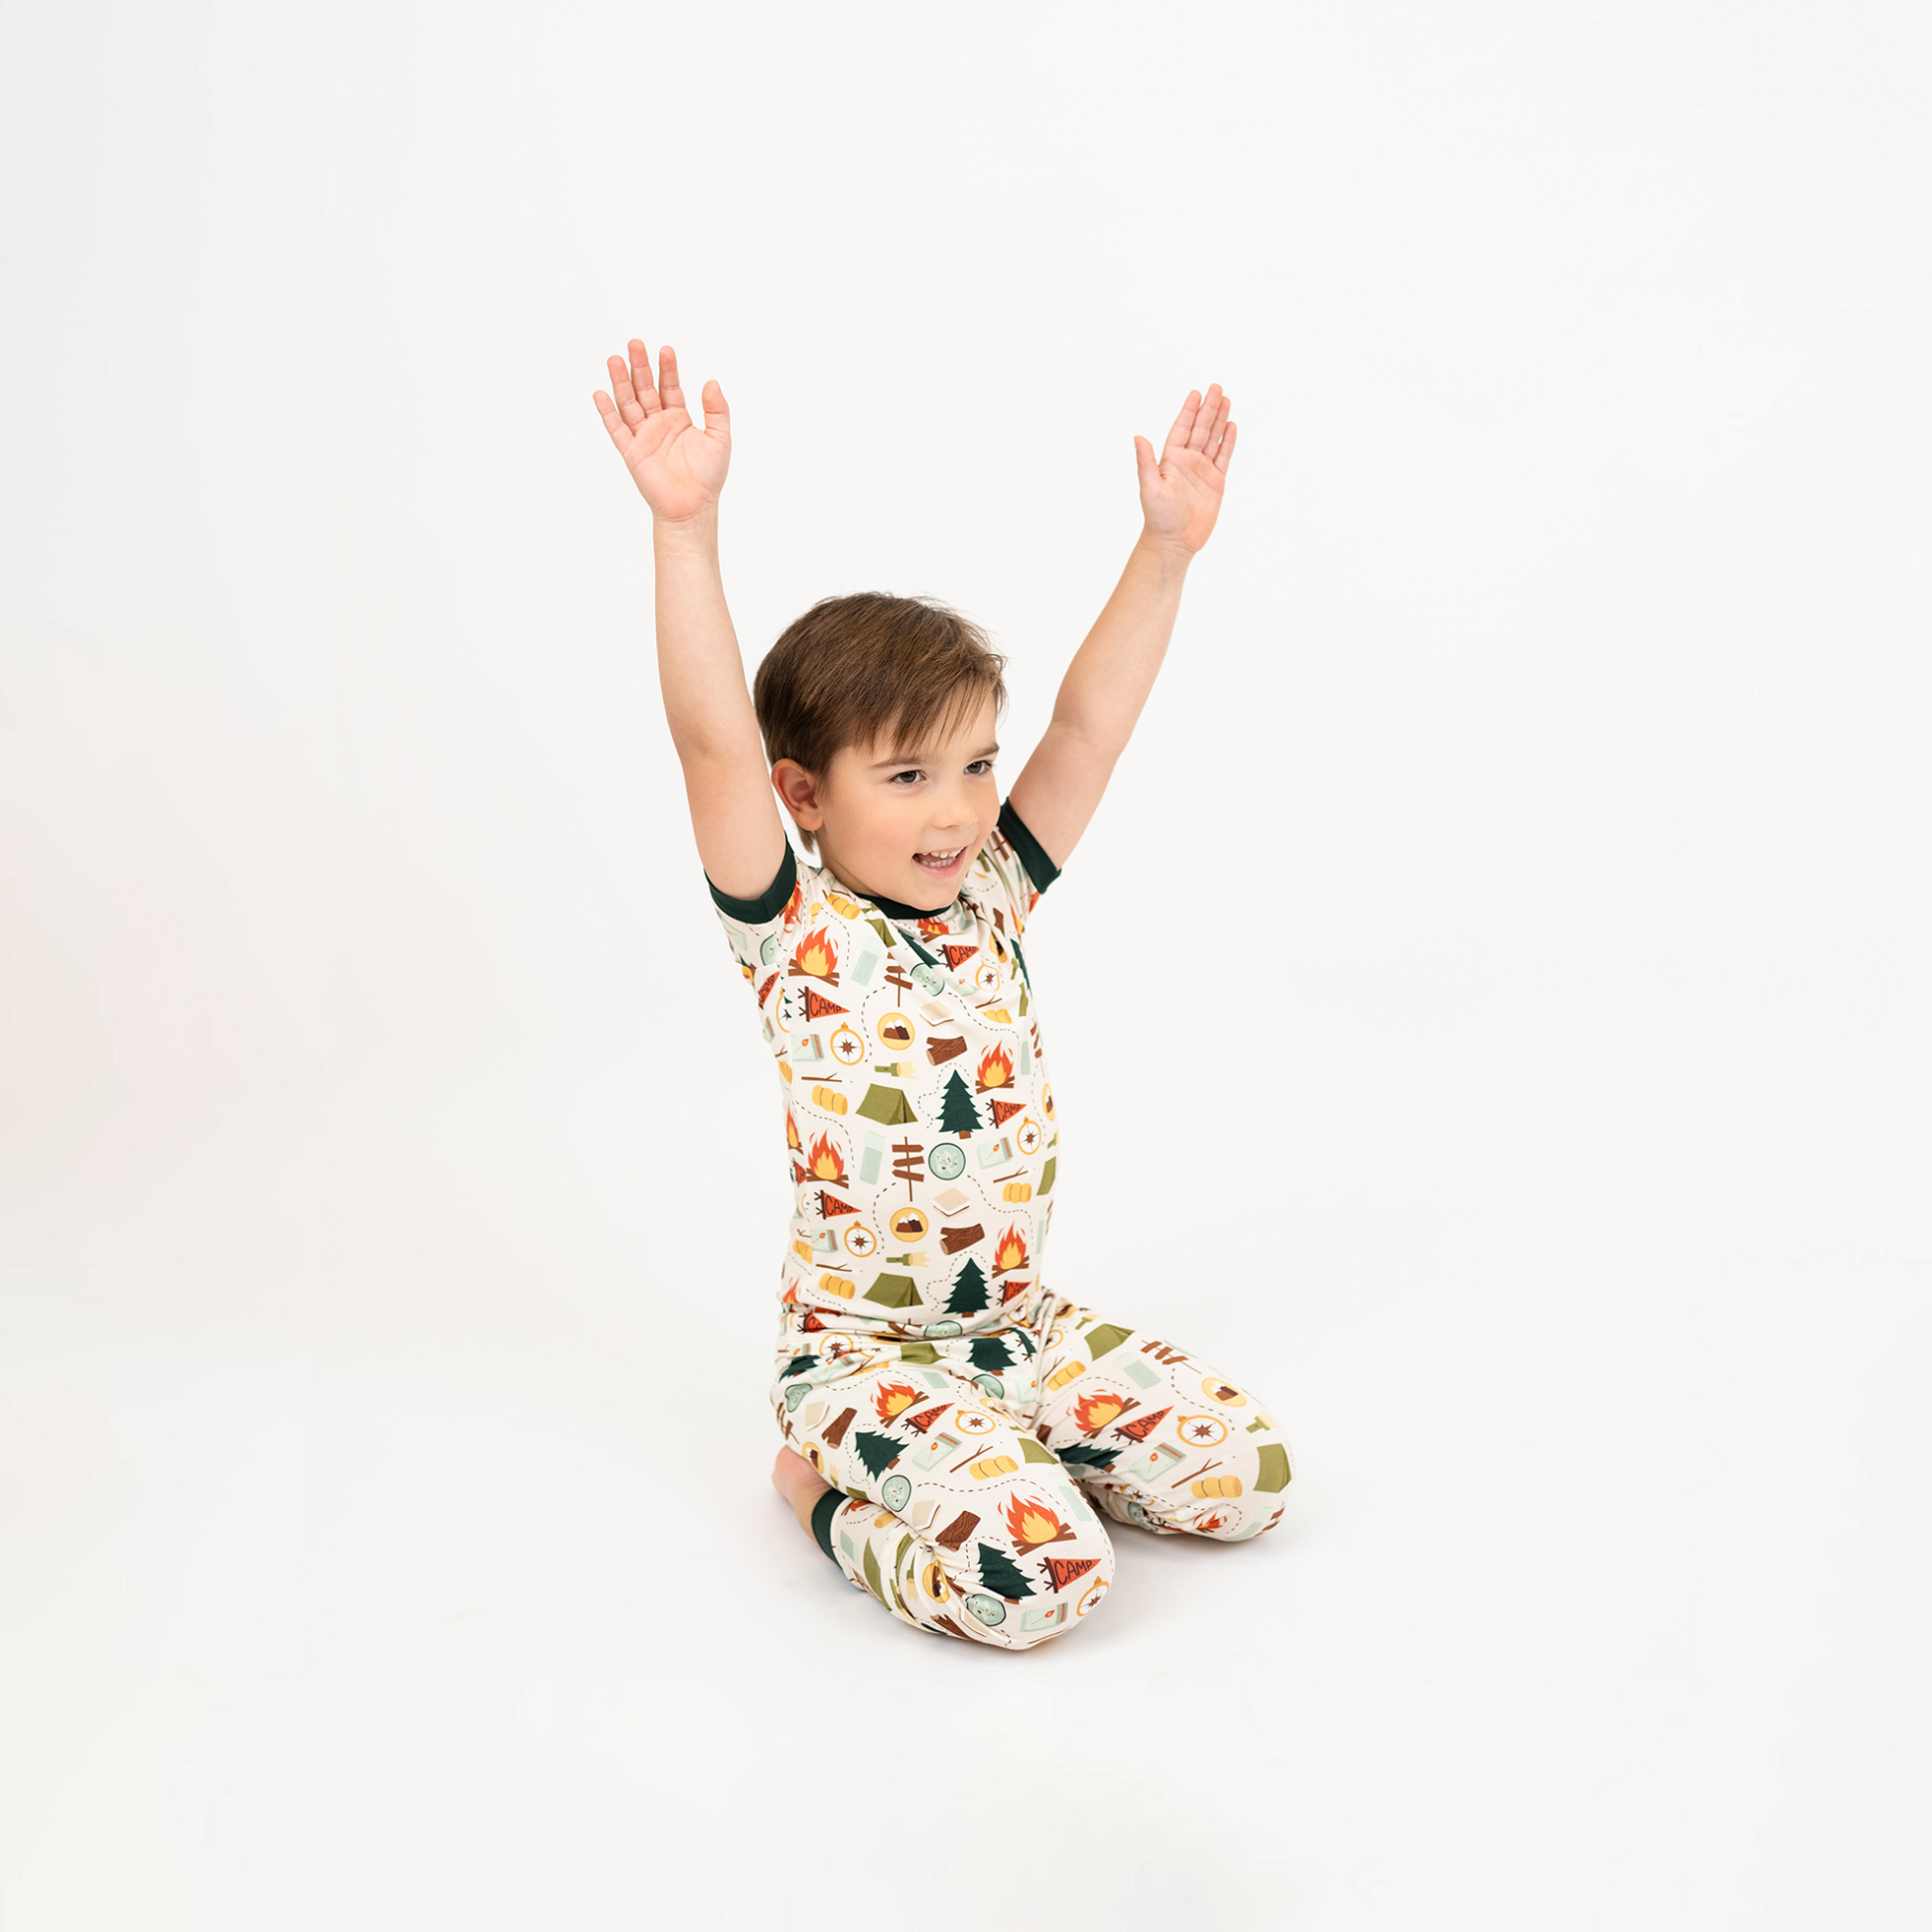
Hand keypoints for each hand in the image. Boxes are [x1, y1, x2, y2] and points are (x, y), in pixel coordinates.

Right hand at [593, 339, 730, 522]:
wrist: (693, 507)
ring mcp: (643, 436)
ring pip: (628, 403)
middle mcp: (658, 423)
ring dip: (621, 382)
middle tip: (635, 343)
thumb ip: (717, 410)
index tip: (665, 349)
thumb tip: (711, 381)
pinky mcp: (632, 452)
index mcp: (678, 418)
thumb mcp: (719, 438)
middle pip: (645, 388)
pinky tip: (600, 393)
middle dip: (640, 367)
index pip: (670, 386)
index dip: (667, 368)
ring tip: (615, 359)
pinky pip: (617, 430)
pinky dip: (607, 413)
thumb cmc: (708, 476)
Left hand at [1134, 385, 1235, 554]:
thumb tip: (1137, 437)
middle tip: (1217, 387)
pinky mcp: (1216, 483)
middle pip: (1200, 429)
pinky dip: (1228, 442)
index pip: (1181, 428)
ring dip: (1219, 420)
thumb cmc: (1158, 517)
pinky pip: (1223, 457)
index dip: (1189, 411)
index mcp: (1171, 459)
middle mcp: (1187, 461)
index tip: (1196, 393)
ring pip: (1213, 439)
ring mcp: (1202, 471)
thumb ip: (1146, 461)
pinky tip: (1232, 427)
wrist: (1174, 541)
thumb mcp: (1150, 487)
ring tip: (1227, 400)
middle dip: (1208, 408)